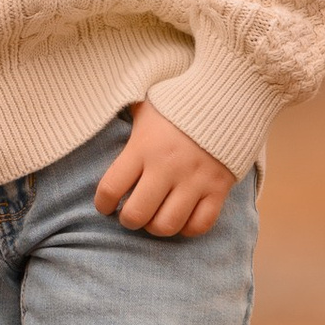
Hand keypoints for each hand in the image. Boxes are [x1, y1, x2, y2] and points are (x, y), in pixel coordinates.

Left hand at [94, 99, 236, 238]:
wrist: (226, 96)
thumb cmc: (177, 105)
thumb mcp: (144, 108)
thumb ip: (123, 121)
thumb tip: (98, 119)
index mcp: (143, 147)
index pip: (111, 188)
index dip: (102, 204)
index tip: (105, 205)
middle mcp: (166, 167)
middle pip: (137, 214)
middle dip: (128, 220)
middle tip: (131, 214)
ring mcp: (194, 179)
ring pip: (167, 225)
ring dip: (156, 227)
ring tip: (155, 218)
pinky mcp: (218, 188)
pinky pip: (200, 224)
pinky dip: (188, 228)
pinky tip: (182, 217)